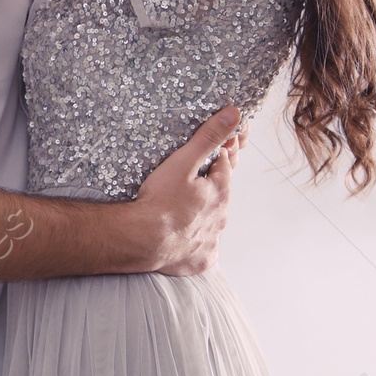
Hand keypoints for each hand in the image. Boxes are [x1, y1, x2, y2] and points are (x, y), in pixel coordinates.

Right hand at [130, 107, 241, 275]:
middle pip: (218, 195)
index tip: (196, 159)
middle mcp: (221, 217)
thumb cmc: (159, 200)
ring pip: (211, 223)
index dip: (211, 159)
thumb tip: (234, 114)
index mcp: (221, 192)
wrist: (140, 240)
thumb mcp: (183, 161)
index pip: (224, 167)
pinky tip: (181, 239)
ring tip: (178, 211)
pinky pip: (202, 250)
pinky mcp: (200, 260)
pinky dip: (194, 244)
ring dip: (201, 216)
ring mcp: (212, 241)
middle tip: (181, 185)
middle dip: (206, 188)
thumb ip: (209, 137)